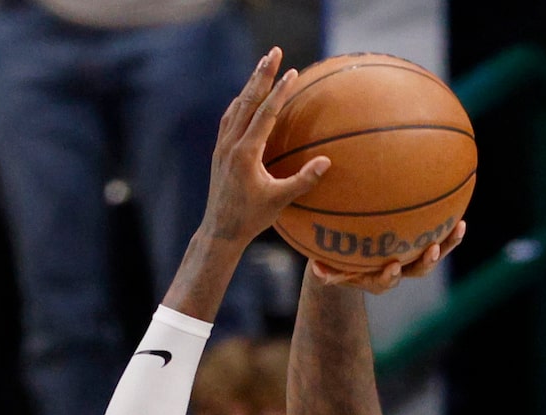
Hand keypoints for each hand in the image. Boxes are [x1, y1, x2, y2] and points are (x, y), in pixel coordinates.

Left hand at [197, 51, 331, 250]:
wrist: (219, 231)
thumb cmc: (251, 218)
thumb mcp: (280, 201)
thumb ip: (303, 181)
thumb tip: (326, 162)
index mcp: (245, 154)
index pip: (264, 114)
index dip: (279, 92)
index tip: (291, 72)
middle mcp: (230, 146)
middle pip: (247, 102)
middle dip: (261, 75)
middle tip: (274, 52)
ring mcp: (222, 147)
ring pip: (236, 107)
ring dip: (250, 85)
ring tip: (263, 65)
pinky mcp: (219, 152)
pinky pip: (229, 119)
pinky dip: (240, 103)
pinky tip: (247, 96)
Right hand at [306, 217, 467, 292]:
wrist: (348, 256)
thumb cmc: (334, 259)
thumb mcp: (326, 265)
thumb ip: (323, 268)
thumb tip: (316, 267)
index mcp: (375, 278)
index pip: (384, 282)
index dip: (388, 277)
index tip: (391, 267)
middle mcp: (397, 271)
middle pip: (416, 272)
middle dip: (425, 263)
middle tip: (432, 250)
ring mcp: (410, 259)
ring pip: (431, 256)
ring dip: (447, 245)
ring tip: (458, 228)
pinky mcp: (419, 246)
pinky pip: (438, 239)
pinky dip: (449, 232)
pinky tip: (459, 218)